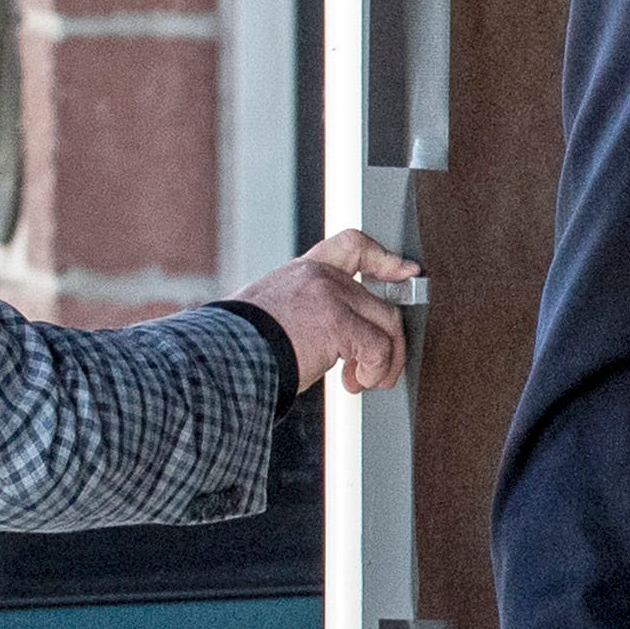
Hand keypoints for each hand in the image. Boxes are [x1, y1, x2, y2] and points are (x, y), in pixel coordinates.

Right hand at [239, 229, 425, 394]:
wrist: (223, 356)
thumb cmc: (240, 346)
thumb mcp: (274, 313)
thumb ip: (307, 312)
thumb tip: (337, 344)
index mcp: (304, 272)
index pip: (352, 245)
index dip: (385, 258)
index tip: (406, 271)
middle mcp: (320, 277)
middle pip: (382, 303)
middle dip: (389, 343)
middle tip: (372, 372)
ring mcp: (331, 296)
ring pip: (387, 326)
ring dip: (384, 362)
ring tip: (363, 382)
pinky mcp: (338, 323)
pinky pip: (378, 348)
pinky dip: (374, 372)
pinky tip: (353, 383)